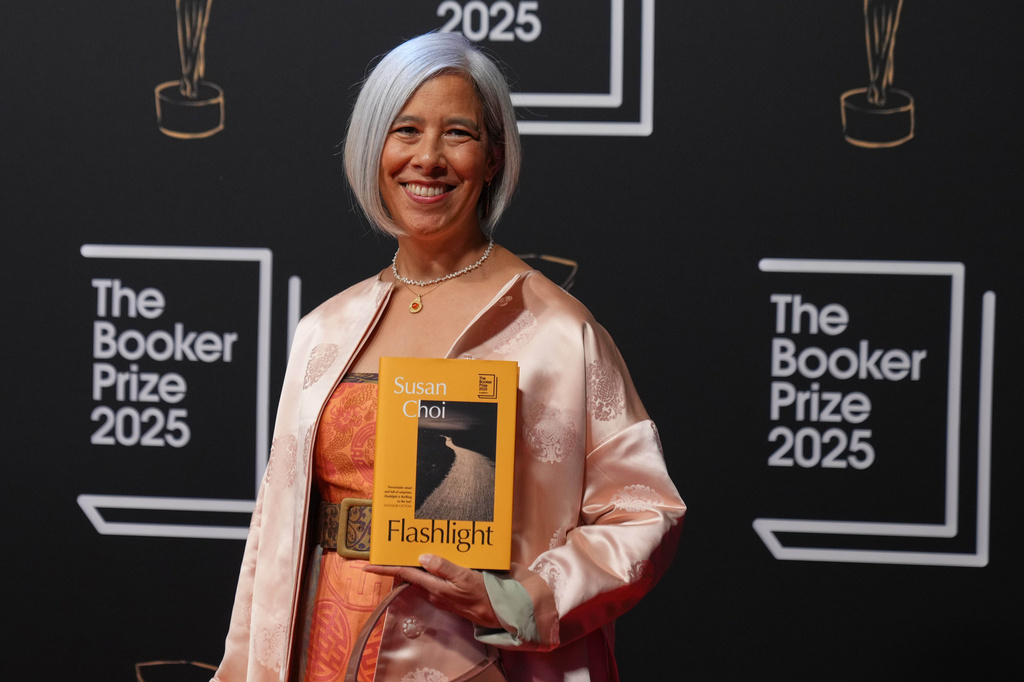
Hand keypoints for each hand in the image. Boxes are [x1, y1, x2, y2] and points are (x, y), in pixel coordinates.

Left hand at [364, 554, 500, 628]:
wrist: (496, 614)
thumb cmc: (482, 594)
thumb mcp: (464, 577)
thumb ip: (443, 567)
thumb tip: (421, 557)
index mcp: (434, 586)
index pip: (405, 574)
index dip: (386, 569)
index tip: (368, 565)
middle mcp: (433, 592)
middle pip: (412, 575)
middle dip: (402, 562)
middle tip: (396, 546)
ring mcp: (440, 595)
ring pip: (423, 577)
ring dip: (418, 565)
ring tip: (416, 548)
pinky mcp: (448, 596)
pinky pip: (434, 581)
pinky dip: (431, 571)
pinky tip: (438, 561)